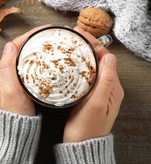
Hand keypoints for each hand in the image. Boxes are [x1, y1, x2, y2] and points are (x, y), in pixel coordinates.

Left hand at [0, 25, 51, 115]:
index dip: (31, 35)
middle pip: (23, 50)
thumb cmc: (13, 114)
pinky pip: (32, 69)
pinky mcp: (22, 87)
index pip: (16, 45)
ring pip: (28, 58)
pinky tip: (51, 62)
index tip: (46, 29)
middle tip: (54, 35)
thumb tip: (9, 45)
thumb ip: (8, 67)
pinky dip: (41, 62)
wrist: (15, 133)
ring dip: (39, 50)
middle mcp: (6, 73)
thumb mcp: (10, 90)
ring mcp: (14, 80)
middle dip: (37, 40)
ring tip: (54, 44)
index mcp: (0, 70)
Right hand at [62, 27, 124, 142]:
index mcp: (112, 87)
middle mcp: (105, 86)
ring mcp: (95, 90)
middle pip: (96, 59)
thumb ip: (105, 80)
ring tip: (67, 43)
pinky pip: (81, 74)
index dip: (93, 43)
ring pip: (88, 65)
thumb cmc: (88, 127)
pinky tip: (65, 62)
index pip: (105, 57)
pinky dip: (74, 64)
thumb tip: (109, 57)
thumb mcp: (97, 103)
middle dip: (85, 44)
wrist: (80, 144)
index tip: (79, 33)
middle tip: (71, 34)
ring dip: (79, 53)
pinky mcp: (85, 94)